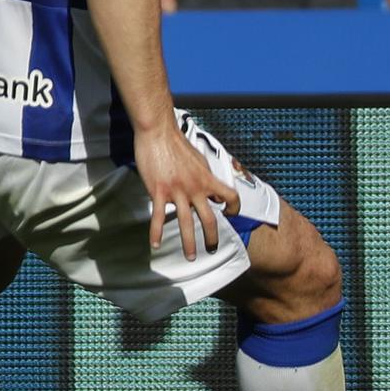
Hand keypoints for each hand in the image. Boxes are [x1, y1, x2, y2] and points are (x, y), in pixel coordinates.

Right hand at [134, 125, 237, 261]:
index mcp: (208, 179)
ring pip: (187, 224)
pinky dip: (157, 233)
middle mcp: (196, 189)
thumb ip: (205, 175)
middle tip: (211, 250)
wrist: (158, 133)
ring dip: (189, 244)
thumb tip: (209, 185)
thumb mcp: (198, 159)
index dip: (234, 207)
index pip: (230, 197)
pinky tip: (155, 245)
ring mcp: (178, 192)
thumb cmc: (176, 143)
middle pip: (210, 219)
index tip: (229, 214)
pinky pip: (159, 217)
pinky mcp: (159, 192)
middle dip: (212, 238)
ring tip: (190, 258)